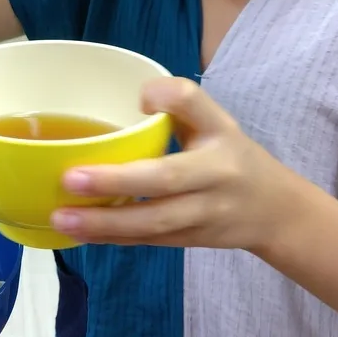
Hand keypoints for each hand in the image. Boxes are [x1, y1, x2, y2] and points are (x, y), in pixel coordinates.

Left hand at [51, 77, 301, 250]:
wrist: (276, 212)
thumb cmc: (232, 156)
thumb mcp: (217, 122)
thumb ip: (181, 104)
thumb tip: (138, 95)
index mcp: (220, 133)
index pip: (195, 106)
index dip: (169, 99)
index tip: (141, 97)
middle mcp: (215, 174)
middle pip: (166, 179)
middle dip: (115, 181)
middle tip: (69, 179)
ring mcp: (204, 214)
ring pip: (153, 222)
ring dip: (105, 222)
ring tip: (62, 217)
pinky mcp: (191, 240)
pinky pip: (148, 241)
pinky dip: (112, 238)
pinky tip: (78, 233)